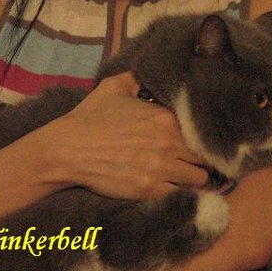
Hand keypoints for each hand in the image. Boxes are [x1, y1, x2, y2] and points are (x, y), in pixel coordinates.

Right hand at [54, 72, 207, 199]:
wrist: (70, 148)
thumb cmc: (91, 117)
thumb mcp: (113, 87)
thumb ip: (136, 78)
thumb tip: (149, 75)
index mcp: (163, 117)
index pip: (196, 130)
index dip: (195, 136)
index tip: (190, 141)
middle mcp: (168, 142)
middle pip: (201, 156)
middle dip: (197, 158)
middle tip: (188, 161)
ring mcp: (160, 168)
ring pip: (198, 178)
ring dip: (192, 177)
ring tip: (183, 177)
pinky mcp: (149, 190)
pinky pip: (180, 195)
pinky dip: (179, 193)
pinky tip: (171, 188)